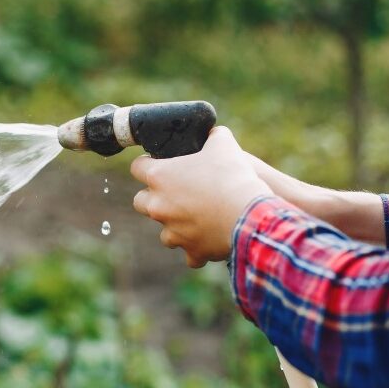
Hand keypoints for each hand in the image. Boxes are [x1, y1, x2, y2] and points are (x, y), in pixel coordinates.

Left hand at [131, 126, 270, 266]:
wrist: (251, 214)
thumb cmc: (233, 176)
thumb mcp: (224, 144)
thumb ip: (213, 136)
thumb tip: (213, 134)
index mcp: (160, 177)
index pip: (137, 167)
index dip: (147, 163)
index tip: (159, 162)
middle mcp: (159, 206)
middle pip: (140, 202)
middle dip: (154, 197)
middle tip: (175, 192)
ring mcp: (172, 231)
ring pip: (163, 231)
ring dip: (175, 225)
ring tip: (195, 217)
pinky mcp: (191, 250)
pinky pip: (188, 253)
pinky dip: (198, 248)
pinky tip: (210, 239)